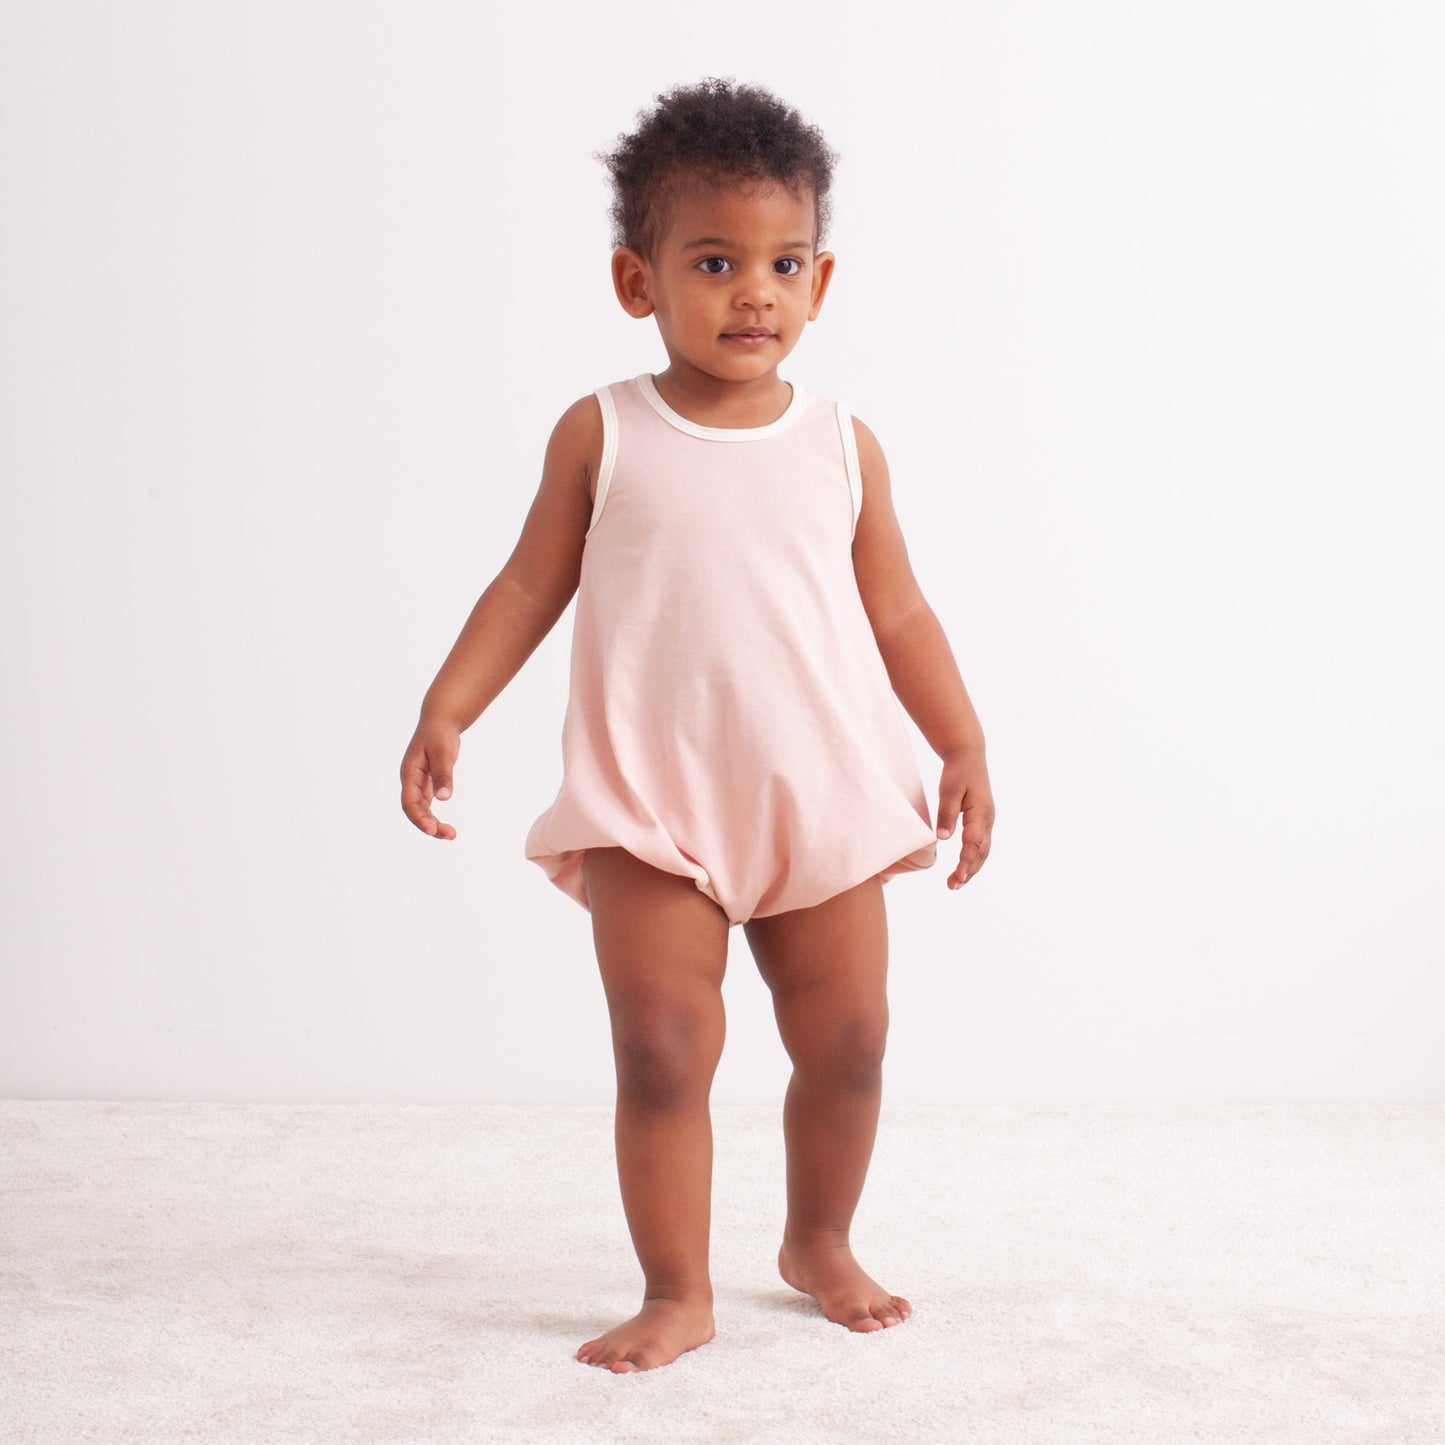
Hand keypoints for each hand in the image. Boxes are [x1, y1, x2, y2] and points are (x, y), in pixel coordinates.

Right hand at [400, 717, 461, 839]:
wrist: (441, 721)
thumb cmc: (440, 734)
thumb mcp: (443, 752)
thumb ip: (443, 774)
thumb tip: (444, 798)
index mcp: (409, 773)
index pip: (409, 802)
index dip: (419, 818)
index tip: (433, 829)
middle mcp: (410, 781)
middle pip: (414, 810)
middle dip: (429, 825)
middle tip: (450, 835)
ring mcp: (417, 783)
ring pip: (421, 809)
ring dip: (432, 823)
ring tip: (451, 834)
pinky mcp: (426, 783)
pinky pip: (427, 805)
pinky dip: (434, 816)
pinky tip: (444, 825)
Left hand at [934, 746, 993, 889]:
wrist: (968, 756)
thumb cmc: (957, 772)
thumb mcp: (948, 790)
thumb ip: (947, 813)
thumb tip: (943, 838)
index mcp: (981, 812)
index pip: (974, 842)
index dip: (967, 861)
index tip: (958, 876)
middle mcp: (988, 820)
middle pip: (982, 852)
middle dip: (969, 871)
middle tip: (953, 886)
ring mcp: (987, 821)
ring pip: (982, 851)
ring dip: (971, 869)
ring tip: (954, 885)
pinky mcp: (981, 822)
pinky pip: (979, 845)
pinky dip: (972, 860)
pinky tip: (962, 870)